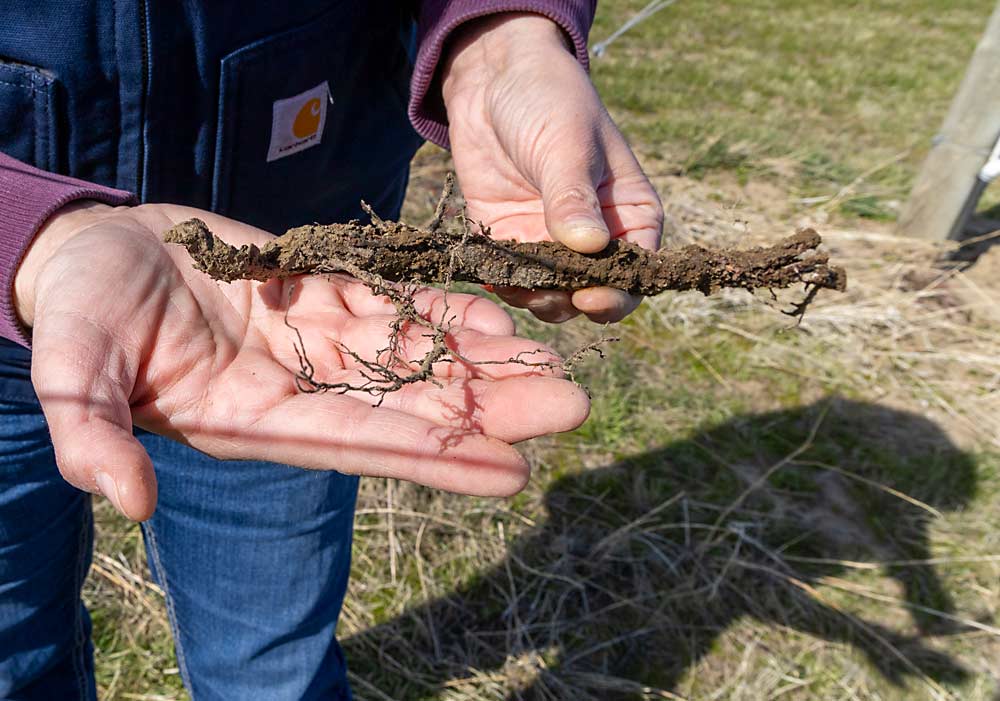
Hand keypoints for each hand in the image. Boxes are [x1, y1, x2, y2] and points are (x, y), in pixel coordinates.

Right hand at [14, 202, 589, 520]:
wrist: (94, 255)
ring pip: (419, 356)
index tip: (512, 470)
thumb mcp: (74, 368)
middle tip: (573, 407)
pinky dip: (448, 313)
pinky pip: (398, 306)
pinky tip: (502, 317)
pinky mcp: (323, 292)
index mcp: (255, 417)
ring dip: (488, 362)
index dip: (436, 456)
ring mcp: (319, 340)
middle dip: (492, 408)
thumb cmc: (79, 310)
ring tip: (556, 364)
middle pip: (413, 405)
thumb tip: (124, 503)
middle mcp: (303, 388)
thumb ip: (94, 431)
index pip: (360, 444)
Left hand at [442, 13, 662, 322]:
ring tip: (515, 282)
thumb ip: (573, 197)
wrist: (494, 80)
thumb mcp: (566, 145)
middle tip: (542, 293)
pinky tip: (492, 273)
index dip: (616, 296)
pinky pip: (511, 278)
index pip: (634, 273)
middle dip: (569, 301)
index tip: (588, 299)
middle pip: (592, 293)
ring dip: (534, 297)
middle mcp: (596, 238)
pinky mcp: (511, 241)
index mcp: (630, 214)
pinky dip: (503, 283)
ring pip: (551, 295)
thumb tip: (589, 247)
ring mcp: (552, 242)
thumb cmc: (549, 101)